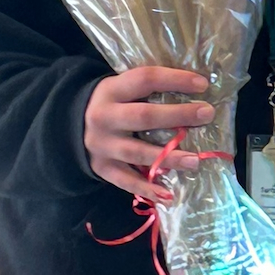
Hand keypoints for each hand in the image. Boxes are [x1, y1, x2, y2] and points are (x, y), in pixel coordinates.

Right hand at [84, 66, 212, 198]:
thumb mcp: (120, 89)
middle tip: (206, 114)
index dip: (174, 80)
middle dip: (178, 115)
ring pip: (137, 152)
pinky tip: (168, 194)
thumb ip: (148, 90)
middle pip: (144, 116)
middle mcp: (104, 117)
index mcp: (111, 90)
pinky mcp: (102, 167)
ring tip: (195, 160)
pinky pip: (126, 181)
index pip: (145, 80)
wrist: (68, 126)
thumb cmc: (110, 105)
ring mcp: (102, 145)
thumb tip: (197, 91)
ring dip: (168, 157)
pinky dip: (147, 188)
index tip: (203, 84)